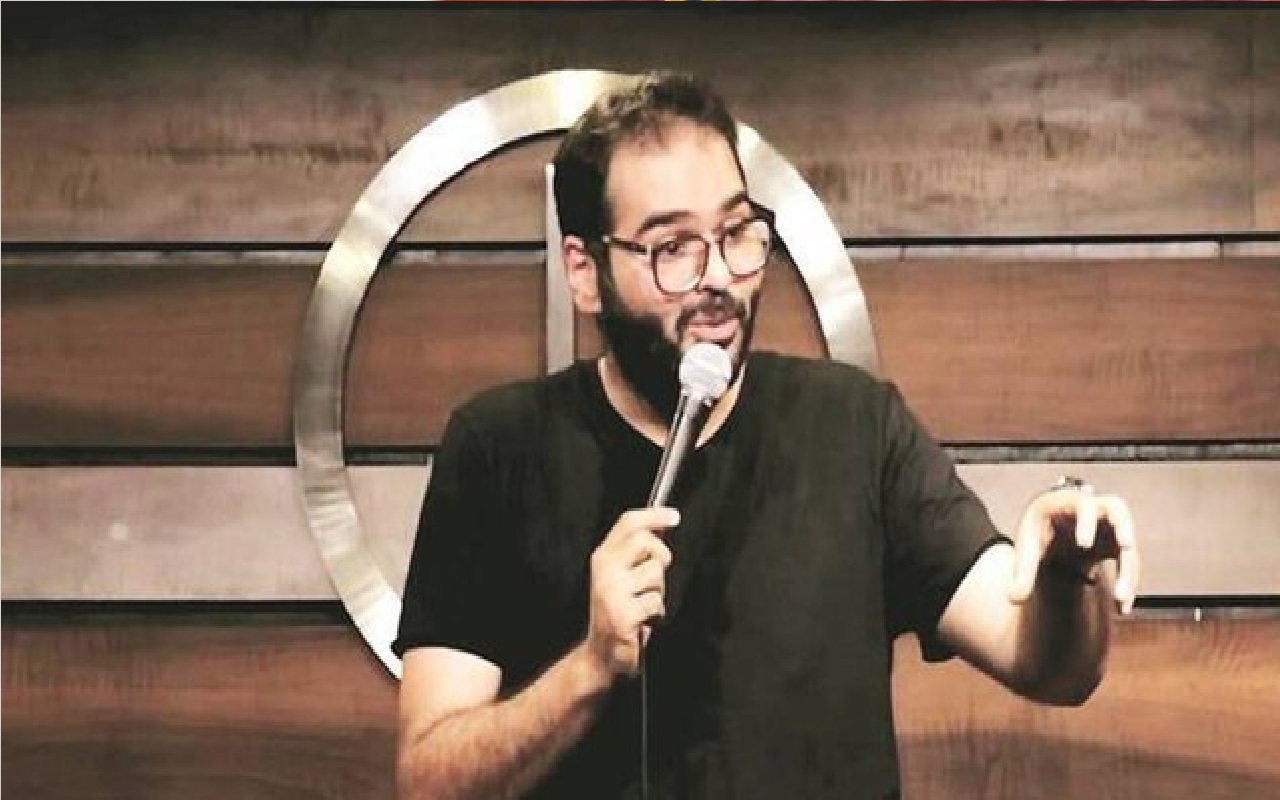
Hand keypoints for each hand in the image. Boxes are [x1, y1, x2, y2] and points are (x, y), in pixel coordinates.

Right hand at [584, 507, 677, 677]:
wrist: (601, 655)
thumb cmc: (618, 613)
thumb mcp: (621, 576)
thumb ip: (636, 552)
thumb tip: (661, 524)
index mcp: (603, 557)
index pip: (628, 523)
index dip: (654, 515)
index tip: (673, 516)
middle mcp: (604, 570)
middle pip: (645, 541)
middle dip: (660, 558)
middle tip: (651, 579)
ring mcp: (612, 592)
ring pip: (655, 573)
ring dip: (658, 592)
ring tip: (643, 605)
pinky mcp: (623, 614)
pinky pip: (655, 602)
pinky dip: (656, 613)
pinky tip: (643, 621)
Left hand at [1008, 479, 1140, 613]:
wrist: (1050, 540)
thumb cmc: (1037, 536)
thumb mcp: (1026, 551)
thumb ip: (1022, 574)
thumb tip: (1014, 598)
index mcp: (1064, 504)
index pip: (1082, 503)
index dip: (1086, 520)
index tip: (1084, 543)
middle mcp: (1091, 510)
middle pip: (1116, 508)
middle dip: (1124, 526)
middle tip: (1126, 546)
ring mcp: (1108, 525)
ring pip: (1128, 541)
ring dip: (1129, 568)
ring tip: (1120, 597)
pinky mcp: (1117, 543)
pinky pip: (1130, 560)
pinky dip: (1128, 582)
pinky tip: (1121, 607)